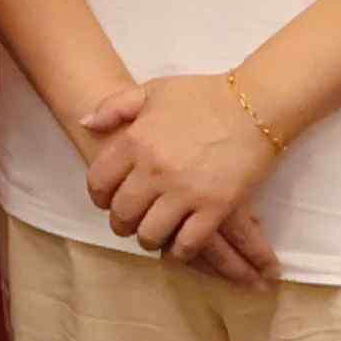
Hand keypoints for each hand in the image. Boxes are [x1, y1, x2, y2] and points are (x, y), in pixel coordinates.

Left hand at [75, 73, 283, 275]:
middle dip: (120, 223)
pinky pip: (188, 242)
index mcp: (134, 141)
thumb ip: (114, 107)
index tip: (106, 201)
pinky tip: (179, 247)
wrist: (256, 105)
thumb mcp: (152, 90)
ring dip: (147, 239)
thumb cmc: (203, 95)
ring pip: (151, 232)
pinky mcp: (216, 207)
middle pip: (122, 212)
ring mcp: (185, 191)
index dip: (98, 196)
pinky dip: (179, 250)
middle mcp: (154, 170)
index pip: (99, 181)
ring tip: (152, 236)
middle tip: (127, 224)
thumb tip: (85, 123)